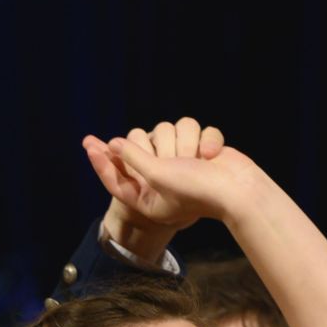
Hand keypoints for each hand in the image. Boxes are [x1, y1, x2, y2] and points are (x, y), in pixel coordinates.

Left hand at [92, 118, 224, 257]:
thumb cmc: (198, 191)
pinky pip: (197, 129)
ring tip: (197, 159)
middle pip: (143, 146)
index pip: (117, 178)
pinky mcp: (203, 150)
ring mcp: (184, 163)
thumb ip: (134, 158)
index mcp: (148, 197)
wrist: (239, 192)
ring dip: (186, 142)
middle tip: (173, 159)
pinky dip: (206, 140)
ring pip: (171, 130)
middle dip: (160, 148)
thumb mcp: (158, 176)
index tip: (88, 143)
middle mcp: (163, 179)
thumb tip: (116, 142)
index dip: (101, 161)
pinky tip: (211, 155)